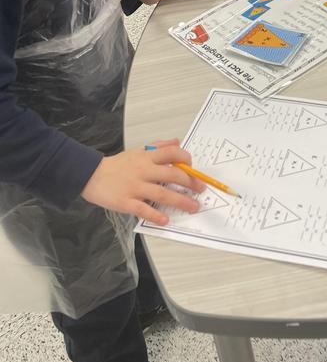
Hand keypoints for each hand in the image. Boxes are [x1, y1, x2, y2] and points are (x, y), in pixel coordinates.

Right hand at [81, 139, 206, 224]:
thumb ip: (159, 146)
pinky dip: (156, 215)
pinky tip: (166, 219)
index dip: (186, 159)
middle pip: (172, 175)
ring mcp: (135, 187)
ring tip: (193, 206)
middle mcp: (143, 170)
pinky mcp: (126, 202)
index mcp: (147, 156)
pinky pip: (144, 209)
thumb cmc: (118, 164)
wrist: (92, 175)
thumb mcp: (138, 150)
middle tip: (200, 189)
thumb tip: (177, 142)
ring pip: (162, 193)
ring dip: (181, 201)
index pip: (172, 153)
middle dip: (190, 182)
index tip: (193, 167)